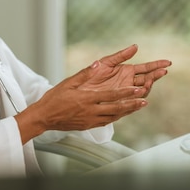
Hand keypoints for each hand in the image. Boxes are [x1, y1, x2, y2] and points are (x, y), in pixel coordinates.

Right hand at [15, 67, 148, 142]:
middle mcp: (91, 111)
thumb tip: (96, 63)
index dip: (126, 92)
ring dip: (128, 111)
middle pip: (116, 108)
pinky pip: (107, 122)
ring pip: (114, 116)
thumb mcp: (68, 83)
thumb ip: (84, 74)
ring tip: (140, 105)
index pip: (110, 95)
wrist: (44, 117)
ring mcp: (91, 120)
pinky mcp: (89, 126)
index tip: (138, 89)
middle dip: (132, 103)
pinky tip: (125, 113)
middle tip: (145, 99)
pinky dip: (118, 117)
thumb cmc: (55, 98)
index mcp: (87, 99)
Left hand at [78, 44, 171, 96]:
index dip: (157, 65)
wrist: (77, 91)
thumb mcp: (105, 62)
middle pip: (147, 79)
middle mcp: (128, 82)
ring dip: (148, 85)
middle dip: (156, 75)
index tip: (168, 62)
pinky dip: (138, 98)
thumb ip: (121, 55)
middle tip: (164, 71)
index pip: (146, 68)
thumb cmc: (90, 76)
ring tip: (150, 80)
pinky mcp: (119, 102)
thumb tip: (136, 46)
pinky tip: (141, 93)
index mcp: (126, 71)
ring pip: (141, 90)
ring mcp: (124, 93)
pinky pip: (132, 101)